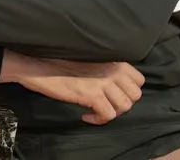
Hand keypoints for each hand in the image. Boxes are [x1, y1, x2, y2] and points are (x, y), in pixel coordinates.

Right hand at [0, 51, 143, 124]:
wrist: (40, 65)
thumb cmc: (59, 61)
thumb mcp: (89, 59)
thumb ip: (105, 68)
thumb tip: (114, 83)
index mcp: (114, 60)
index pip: (139, 80)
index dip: (128, 91)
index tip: (113, 94)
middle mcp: (114, 70)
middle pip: (134, 96)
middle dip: (121, 104)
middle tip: (105, 105)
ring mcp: (104, 83)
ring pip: (124, 107)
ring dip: (111, 113)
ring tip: (95, 111)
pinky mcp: (92, 95)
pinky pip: (107, 115)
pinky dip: (98, 119)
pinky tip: (85, 115)